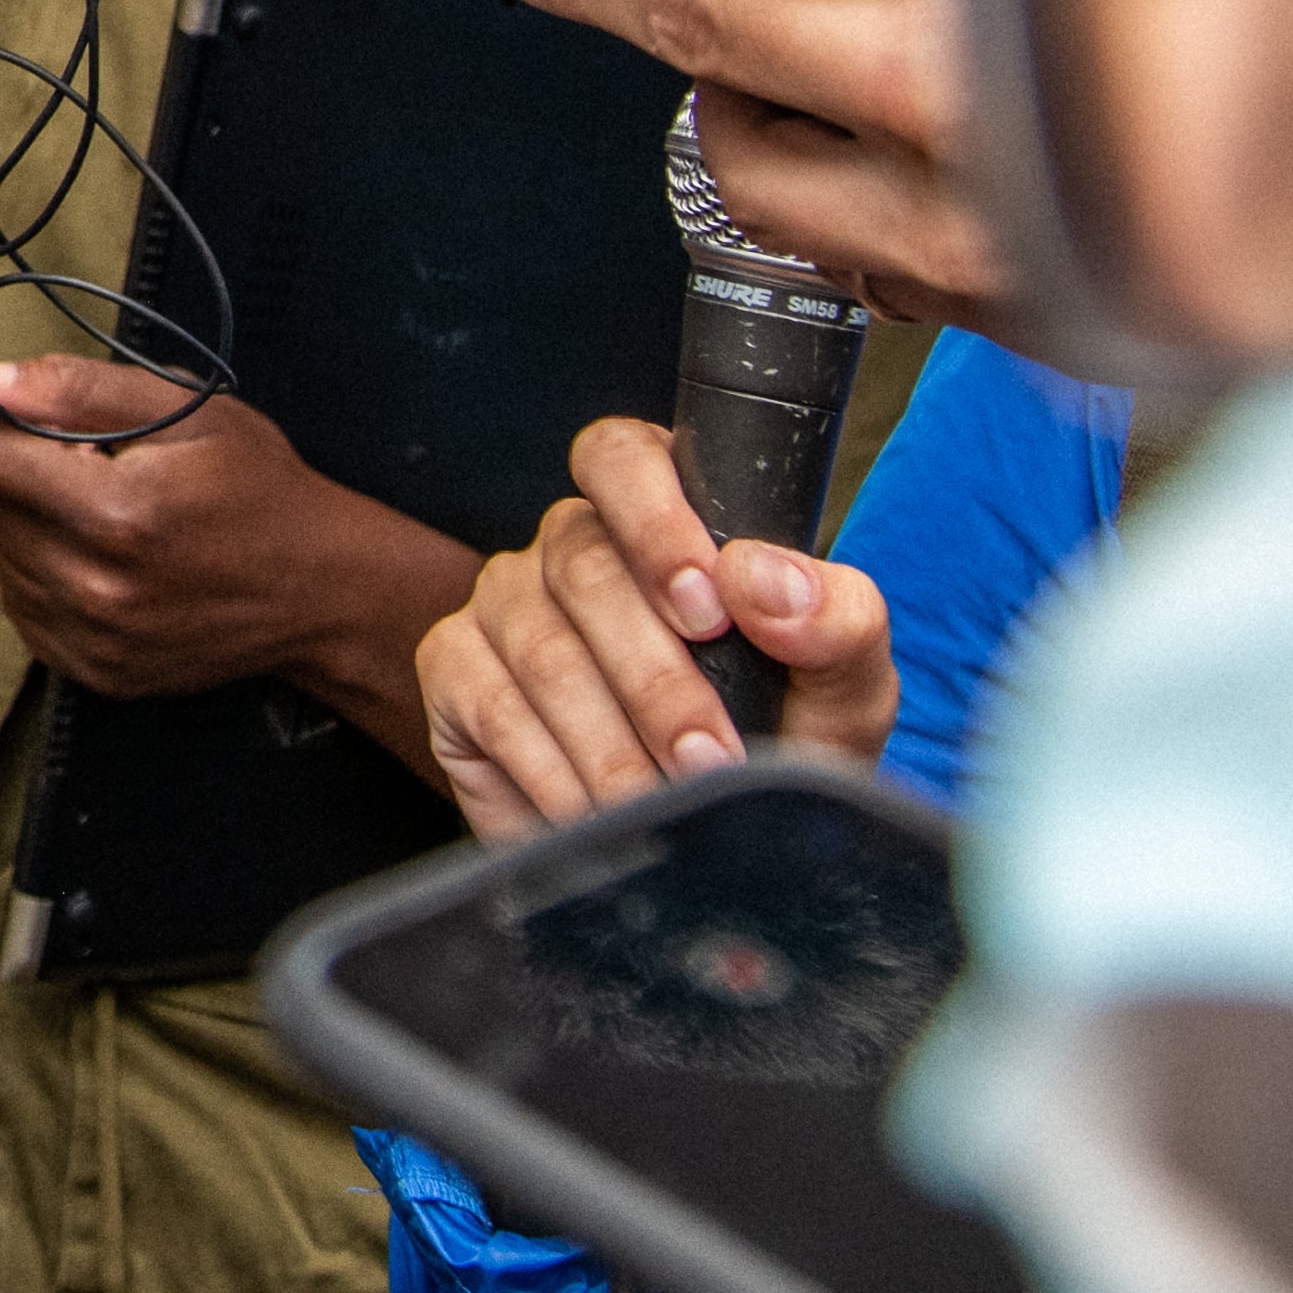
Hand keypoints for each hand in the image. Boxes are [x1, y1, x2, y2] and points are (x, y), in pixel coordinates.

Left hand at [0, 362, 472, 754]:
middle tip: (93, 472)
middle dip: (24, 476)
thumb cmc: (257, 487)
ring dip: (30, 527)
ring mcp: (97, 639)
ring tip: (101, 517)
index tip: (59, 430)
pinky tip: (98, 563)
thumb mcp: (186, 410)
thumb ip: (76, 387)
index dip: (15, 428)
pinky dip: (43, 579)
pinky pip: (22, 610)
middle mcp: (98, 587)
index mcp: (118, 513)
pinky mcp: (97, 672)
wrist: (320, 589)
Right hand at [415, 418, 896, 840]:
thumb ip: (838, 622)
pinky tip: (597, 813)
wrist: (707, 835)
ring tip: (662, 801)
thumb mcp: (840, 690)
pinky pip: (493, 708)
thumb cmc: (775, 740)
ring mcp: (502, 603)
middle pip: (585, 568)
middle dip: (656, 678)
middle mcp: (569, 545)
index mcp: (661, 517)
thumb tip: (767, 582)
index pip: (623, 457)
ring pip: (542, 648)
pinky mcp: (452, 671)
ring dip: (612, 742)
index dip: (654, 520)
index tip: (708, 608)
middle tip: (708, 756)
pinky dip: (555, 774)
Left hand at [481, 0, 1006, 331]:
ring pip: (818, 230)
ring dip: (812, 149)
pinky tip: (959, 145)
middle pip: (743, 153)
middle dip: (731, 78)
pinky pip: (911, 279)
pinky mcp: (1053, 332)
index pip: (721, 22)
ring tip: (885, 64)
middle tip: (781, 7)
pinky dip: (895, 210)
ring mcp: (1014, 292)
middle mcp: (980, 222)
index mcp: (969, 96)